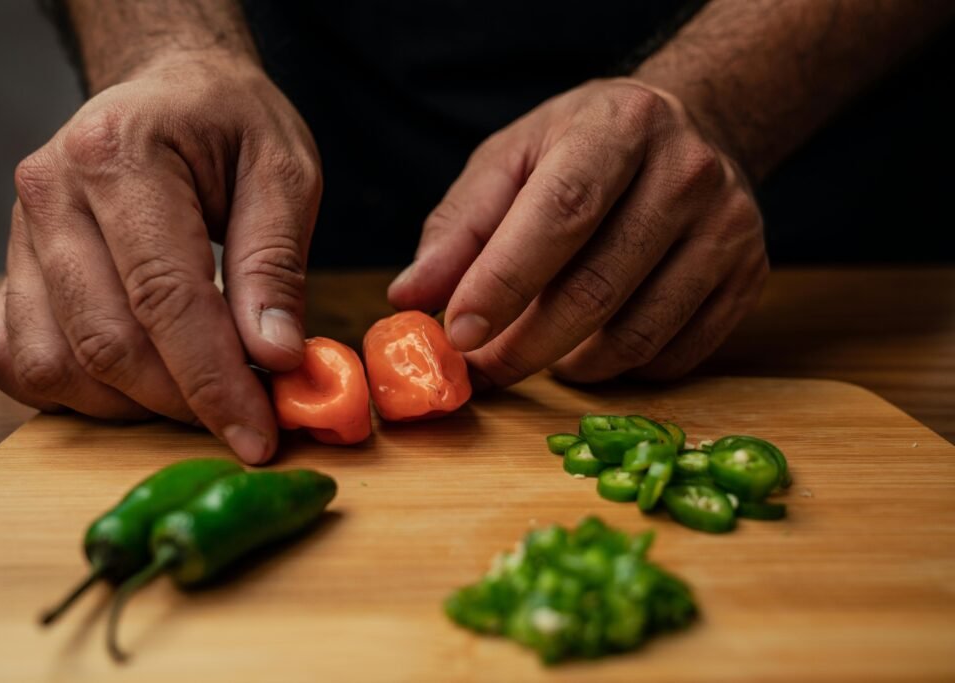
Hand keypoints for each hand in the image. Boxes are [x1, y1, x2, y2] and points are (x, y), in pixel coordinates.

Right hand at [0, 51, 321, 463]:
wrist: (171, 91)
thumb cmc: (231, 124)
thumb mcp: (284, 172)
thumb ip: (275, 264)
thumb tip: (274, 357)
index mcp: (122, 156)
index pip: (165, 297)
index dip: (213, 381)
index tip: (257, 435)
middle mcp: (52, 194)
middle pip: (106, 343)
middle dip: (181, 402)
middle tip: (244, 415)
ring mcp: (20, 234)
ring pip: (54, 364)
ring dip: (130, 405)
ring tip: (196, 391)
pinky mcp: (13, 268)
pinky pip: (13, 358)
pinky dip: (71, 391)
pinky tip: (132, 378)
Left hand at [388, 78, 767, 386]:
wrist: (693, 133)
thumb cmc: (585, 149)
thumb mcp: (513, 160)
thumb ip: (459, 226)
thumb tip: (411, 297)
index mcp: (619, 128)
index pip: (560, 216)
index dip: (504, 282)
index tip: (458, 334)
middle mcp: (686, 173)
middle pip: (597, 287)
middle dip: (525, 346)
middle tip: (482, 370)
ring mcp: (730, 228)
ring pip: (638, 334)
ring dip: (572, 366)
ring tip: (537, 354)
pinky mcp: (751, 276)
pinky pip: (676, 355)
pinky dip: (622, 370)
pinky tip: (593, 349)